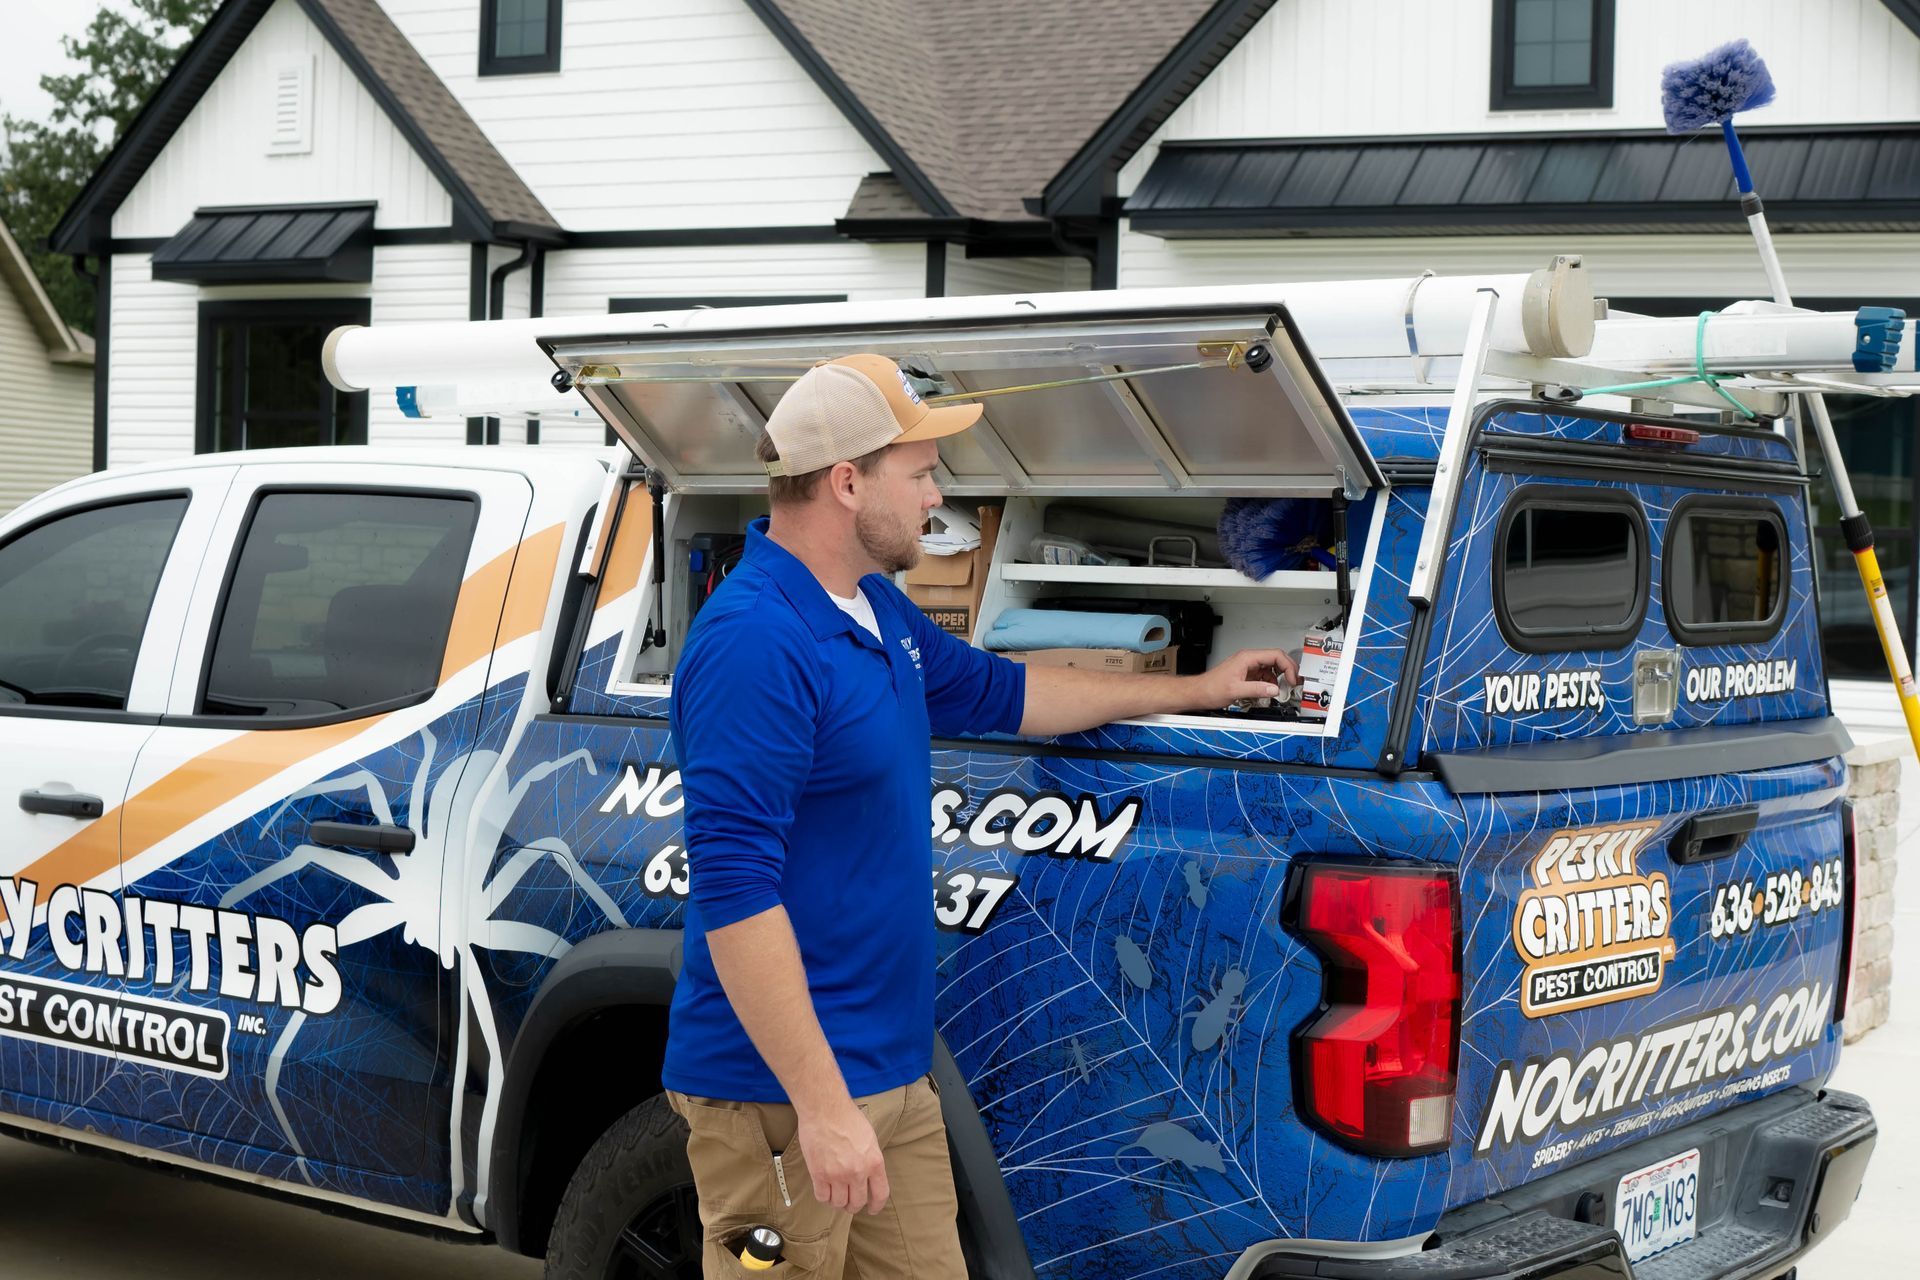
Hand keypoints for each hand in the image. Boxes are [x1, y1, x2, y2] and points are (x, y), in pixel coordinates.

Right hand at [796, 1100, 889, 1214]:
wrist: (825, 1109)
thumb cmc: (847, 1118)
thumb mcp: (869, 1139)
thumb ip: (870, 1160)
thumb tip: (869, 1175)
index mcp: (874, 1162)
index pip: (880, 1194)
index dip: (876, 1205)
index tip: (872, 1209)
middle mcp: (857, 1172)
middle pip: (857, 1202)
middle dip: (854, 1205)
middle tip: (850, 1203)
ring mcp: (837, 1175)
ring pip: (839, 1203)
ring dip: (838, 1202)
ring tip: (836, 1195)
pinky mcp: (819, 1174)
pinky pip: (822, 1197)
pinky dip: (824, 1197)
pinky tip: (824, 1190)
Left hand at [1191, 648, 1298, 706]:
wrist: (1198, 692)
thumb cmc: (1210, 688)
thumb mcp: (1235, 690)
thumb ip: (1257, 689)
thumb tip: (1274, 689)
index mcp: (1247, 658)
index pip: (1275, 655)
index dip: (1288, 666)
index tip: (1292, 679)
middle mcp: (1248, 659)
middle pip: (1276, 659)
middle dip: (1287, 671)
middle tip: (1293, 683)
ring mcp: (1248, 667)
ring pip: (1271, 668)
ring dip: (1279, 678)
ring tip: (1282, 690)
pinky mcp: (1247, 675)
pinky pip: (1264, 676)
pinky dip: (1270, 683)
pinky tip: (1269, 692)